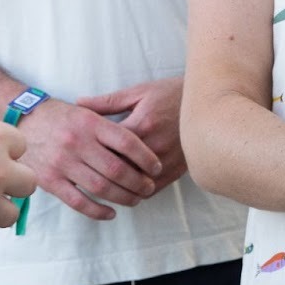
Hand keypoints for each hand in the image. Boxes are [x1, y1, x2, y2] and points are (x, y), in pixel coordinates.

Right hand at [16, 97, 163, 221]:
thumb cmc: (58, 116)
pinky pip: (78, 201)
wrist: (22, 119)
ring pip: (101, 187)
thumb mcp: (85, 110)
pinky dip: (98, 210)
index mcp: (90, 122)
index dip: (146, 157)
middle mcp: (78, 142)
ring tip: (136, 200)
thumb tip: (140, 141)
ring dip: (123, 197)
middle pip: (117, 169)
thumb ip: (108, 124)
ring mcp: (63, 163)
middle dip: (139, 182)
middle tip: (150, 187)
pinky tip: (111, 212)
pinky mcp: (50, 180)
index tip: (157, 167)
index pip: (127, 142)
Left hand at [80, 77, 186, 198]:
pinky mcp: (176, 170)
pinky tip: (126, 189)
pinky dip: (137, 192)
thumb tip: (79, 103)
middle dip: (100, 173)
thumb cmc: (170, 93)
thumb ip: (107, 101)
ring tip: (103, 185)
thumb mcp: (138, 92)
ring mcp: (166, 161)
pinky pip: (152, 190)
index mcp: (141, 125)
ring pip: (134, 185)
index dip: (90, 152)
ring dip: (118, 188)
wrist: (206, 103)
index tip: (79, 153)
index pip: (107, 147)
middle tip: (85, 173)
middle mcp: (153, 146)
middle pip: (119, 170)